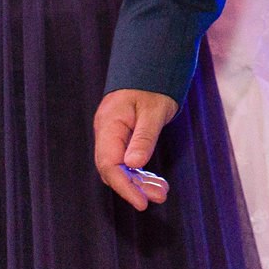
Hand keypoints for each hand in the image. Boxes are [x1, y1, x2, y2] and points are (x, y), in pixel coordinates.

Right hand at [94, 89, 179, 209]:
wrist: (151, 65)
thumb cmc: (154, 85)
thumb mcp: (154, 110)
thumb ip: (144, 137)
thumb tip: (133, 164)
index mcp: (109, 124)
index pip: (109, 164)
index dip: (124, 186)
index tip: (141, 202)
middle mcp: (106, 132)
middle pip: (114, 169)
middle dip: (134, 187)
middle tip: (159, 197)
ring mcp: (113, 135)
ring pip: (121, 167)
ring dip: (140, 182)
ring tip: (161, 192)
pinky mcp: (122, 137)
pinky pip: (127, 160)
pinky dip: (140, 172)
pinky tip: (155, 182)